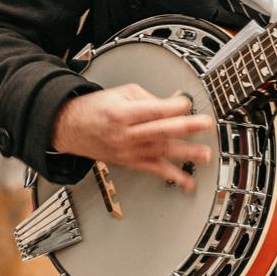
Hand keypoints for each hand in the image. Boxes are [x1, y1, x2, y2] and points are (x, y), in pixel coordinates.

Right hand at [51, 84, 215, 191]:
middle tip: (205, 125)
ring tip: (205, 154)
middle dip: (186, 128)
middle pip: (160, 132)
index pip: (153, 111)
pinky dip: (173, 177)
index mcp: (122, 113)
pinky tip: (188, 181)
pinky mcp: (130, 163)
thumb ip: (150, 99)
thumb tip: (177, 103)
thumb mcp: (122, 93)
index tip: (188, 103)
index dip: (174, 107)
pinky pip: (154, 171)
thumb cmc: (96, 108)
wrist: (71, 128)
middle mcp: (125, 135)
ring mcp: (128, 152)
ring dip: (186, 154)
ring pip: (160, 153)